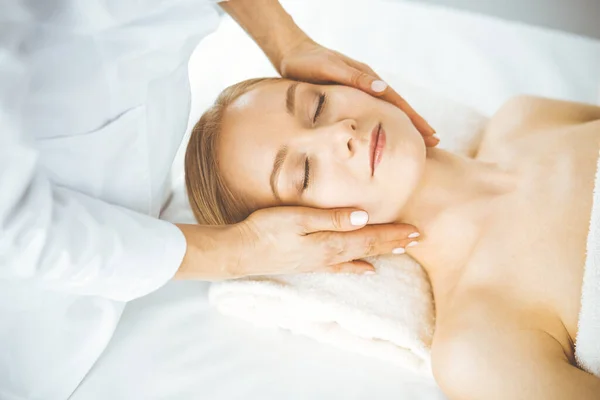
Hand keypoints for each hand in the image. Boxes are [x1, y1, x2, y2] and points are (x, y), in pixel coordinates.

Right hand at [227, 207, 418, 276]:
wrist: (240, 252)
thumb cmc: (266, 230)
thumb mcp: (299, 218)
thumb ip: (332, 218)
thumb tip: (364, 216)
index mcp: (330, 242)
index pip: (370, 237)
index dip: (394, 234)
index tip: (417, 232)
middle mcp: (329, 255)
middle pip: (369, 248)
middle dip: (394, 243)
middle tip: (418, 239)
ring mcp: (319, 262)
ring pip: (359, 257)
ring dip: (381, 253)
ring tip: (401, 251)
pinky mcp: (309, 263)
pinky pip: (341, 267)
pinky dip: (357, 268)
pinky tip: (366, 272)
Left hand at [278, 39, 438, 146]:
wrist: (292, 54)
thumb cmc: (309, 63)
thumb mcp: (331, 69)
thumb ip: (355, 79)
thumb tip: (382, 89)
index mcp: (367, 80)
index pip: (397, 103)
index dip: (414, 119)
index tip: (431, 135)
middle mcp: (368, 85)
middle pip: (398, 108)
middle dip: (416, 124)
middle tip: (435, 143)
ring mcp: (361, 90)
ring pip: (388, 110)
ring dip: (404, 125)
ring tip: (418, 140)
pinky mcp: (350, 95)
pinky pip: (374, 111)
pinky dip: (386, 122)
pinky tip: (389, 132)